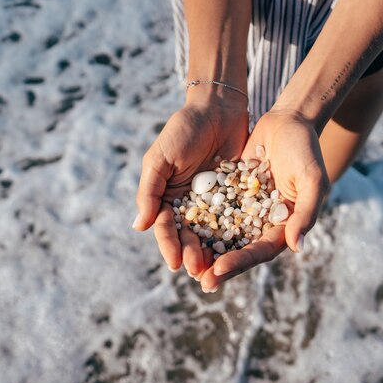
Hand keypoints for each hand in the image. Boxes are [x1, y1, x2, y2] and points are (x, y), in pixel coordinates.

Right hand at [133, 99, 248, 277]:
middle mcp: (190, 205)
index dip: (169, 246)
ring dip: (215, 253)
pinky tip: (243, 250)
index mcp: (168, 198)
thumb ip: (150, 191)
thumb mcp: (160, 158)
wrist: (218, 108)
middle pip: (190, 237)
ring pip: (214, 234)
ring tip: (220, 270)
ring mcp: (215, 202)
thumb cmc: (183, 130)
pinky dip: (239, 235)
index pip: (166, 228)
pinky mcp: (238, 197)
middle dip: (194, 255)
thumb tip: (139, 227)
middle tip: (201, 273)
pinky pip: (238, 219)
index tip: (175, 264)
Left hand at [198, 109, 328, 291]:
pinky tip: (180, 230)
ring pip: (222, 235)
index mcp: (284, 226)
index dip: (240, 262)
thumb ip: (306, 213)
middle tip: (200, 281)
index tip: (218, 270)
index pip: (260, 251)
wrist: (289, 121)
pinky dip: (199, 222)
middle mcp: (262, 223)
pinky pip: (212, 211)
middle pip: (239, 250)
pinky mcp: (230, 193)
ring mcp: (245, 209)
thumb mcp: (312, 180)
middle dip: (219, 266)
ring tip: (185, 263)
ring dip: (206, 250)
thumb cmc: (306, 150)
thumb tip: (296, 247)